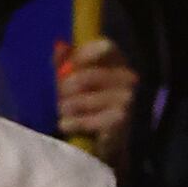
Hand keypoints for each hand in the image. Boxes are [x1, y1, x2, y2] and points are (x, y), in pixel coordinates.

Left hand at [55, 37, 139, 162]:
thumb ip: (66, 61)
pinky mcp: (120, 120)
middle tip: (59, 97)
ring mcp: (126, 99)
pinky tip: (66, 125)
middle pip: (87, 75)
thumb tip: (59, 45)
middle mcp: (128, 77)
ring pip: (83, 99)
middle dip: (65, 88)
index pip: (106, 47)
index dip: (82, 54)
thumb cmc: (90, 103)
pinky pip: (86, 120)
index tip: (65, 68)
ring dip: (66, 107)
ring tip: (63, 111)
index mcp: (119, 62)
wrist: (108, 140)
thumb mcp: (77, 80)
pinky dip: (72, 123)